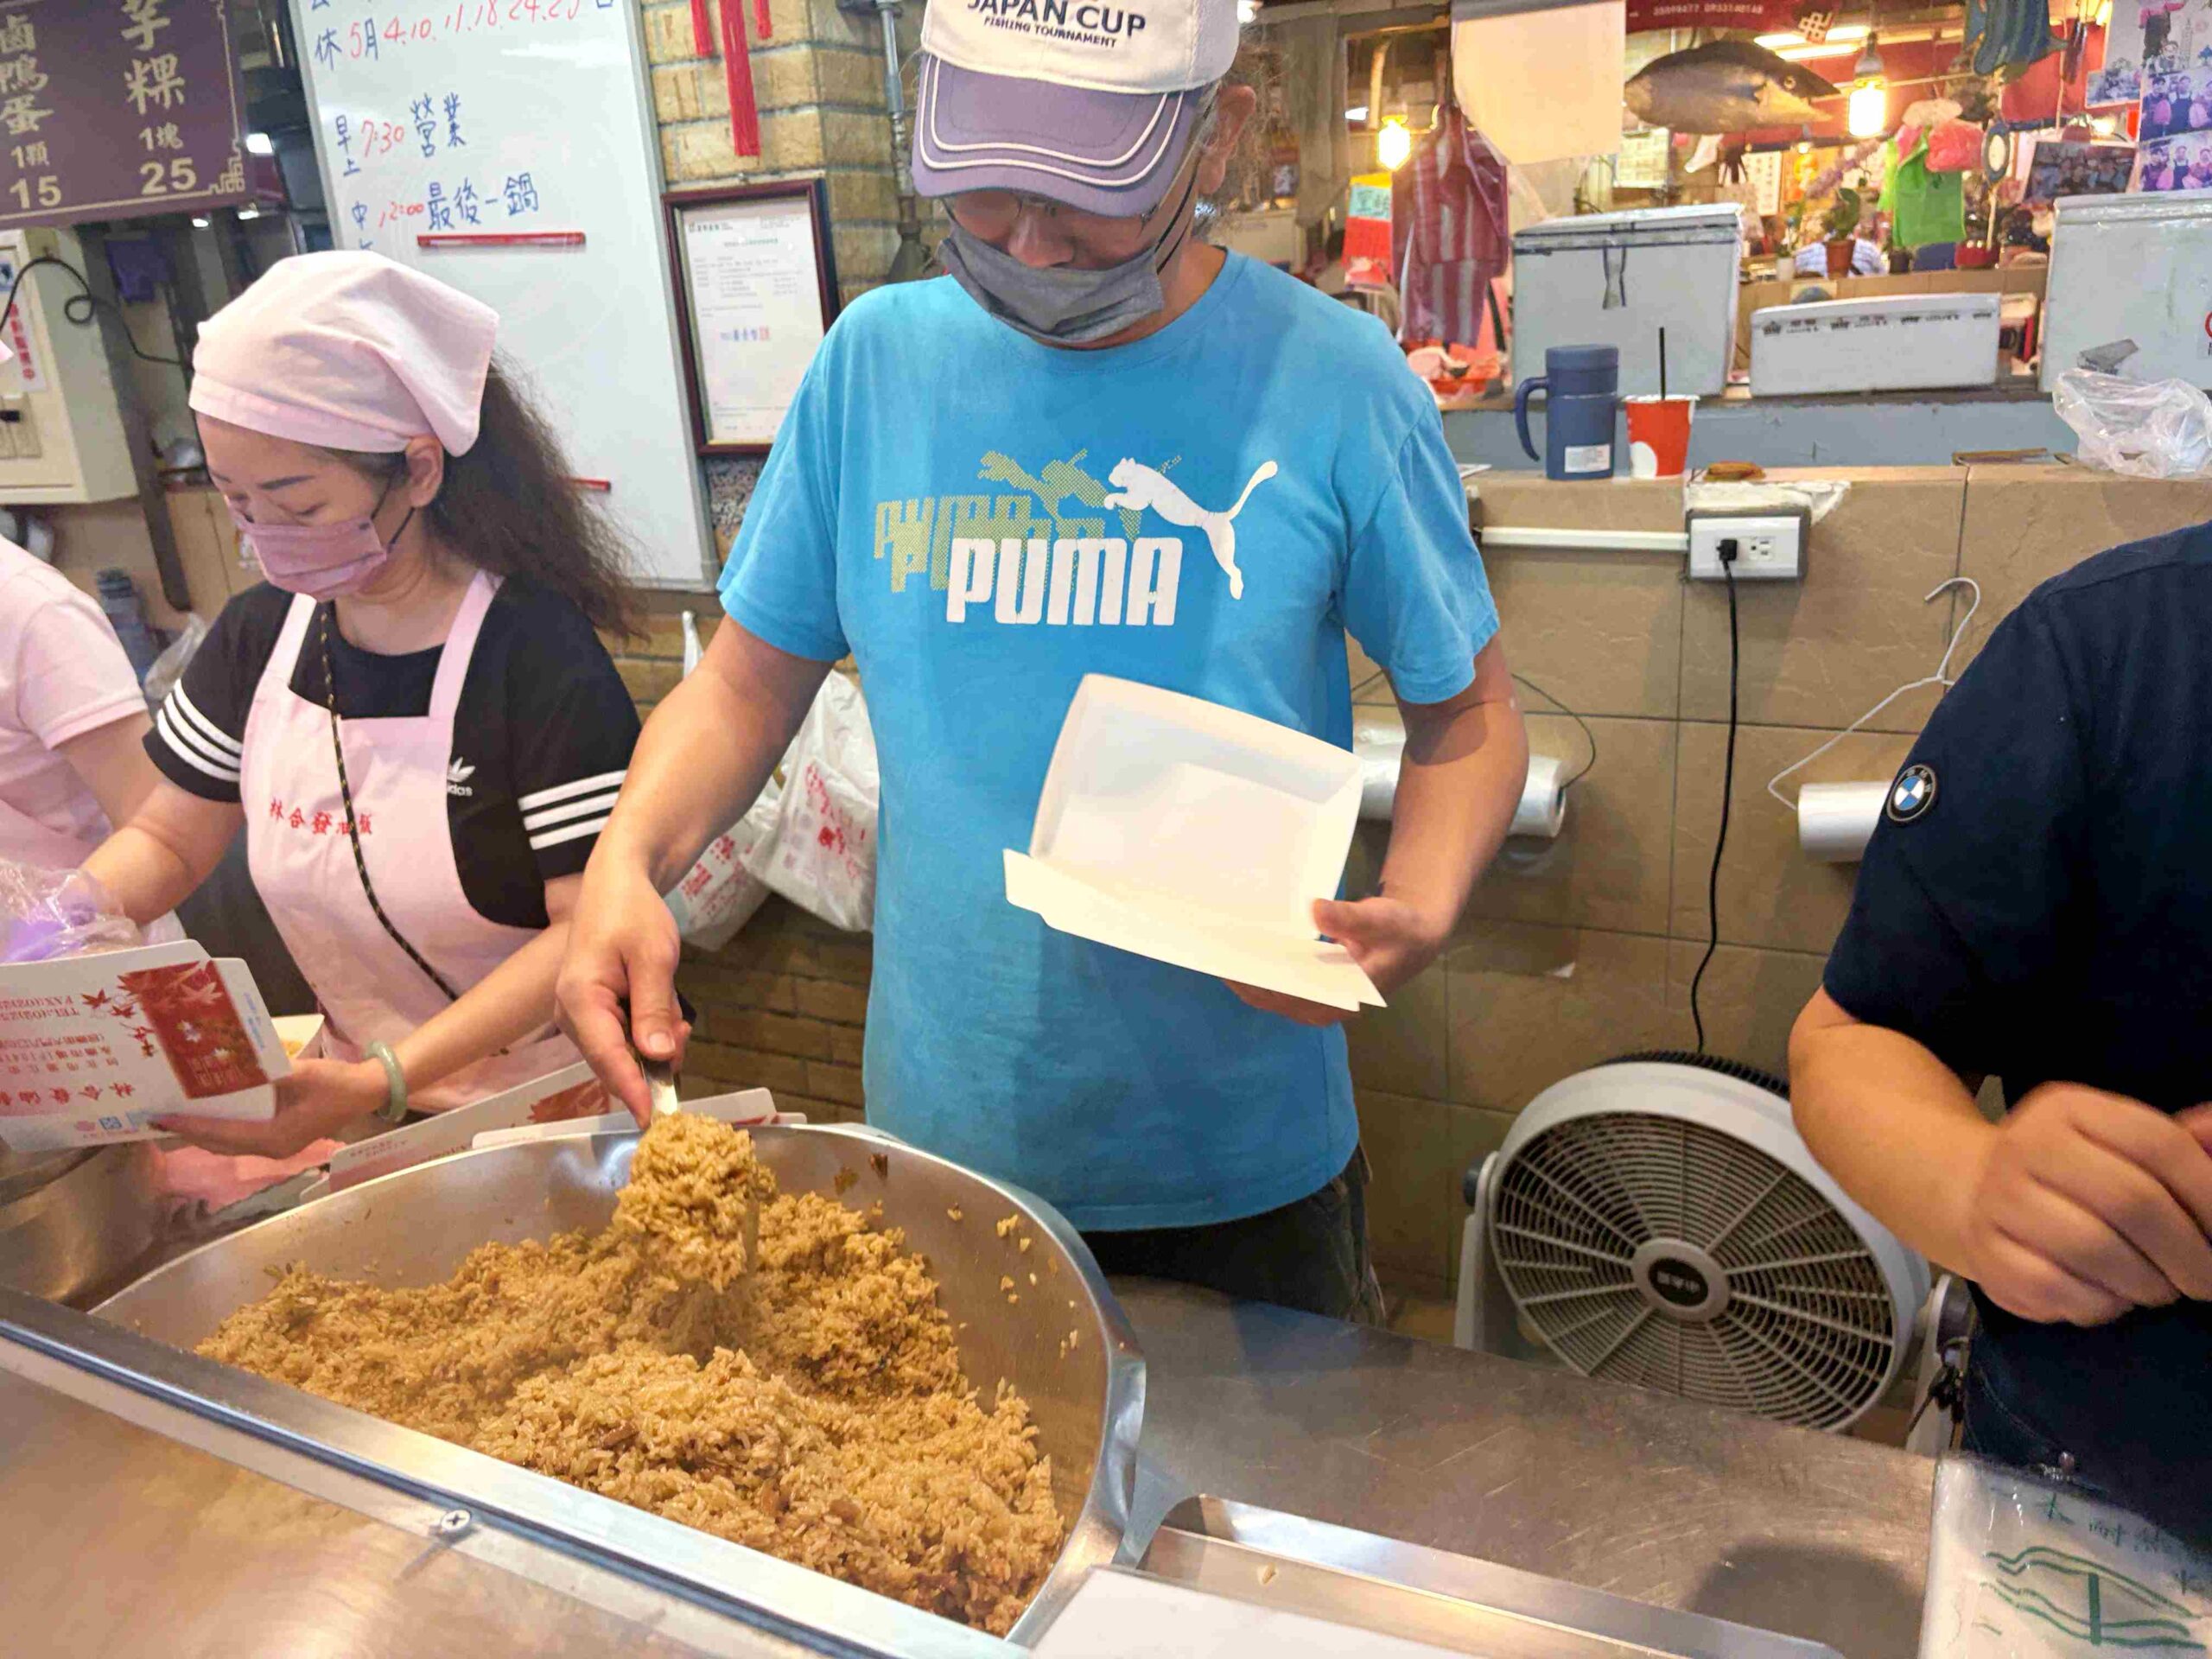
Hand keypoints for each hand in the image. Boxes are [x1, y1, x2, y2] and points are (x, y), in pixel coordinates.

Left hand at [154, 1058, 384, 1158]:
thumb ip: (264, 1074)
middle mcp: (271, 1148)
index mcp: (274, 1136)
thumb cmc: (335, 1083)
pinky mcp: (280, 1138)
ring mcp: (276, 1146)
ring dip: (201, 1132)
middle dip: (188, 1131)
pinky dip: (219, 1129)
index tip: (162, 1116)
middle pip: (218, 1144)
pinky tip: (208, 1115)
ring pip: (227, 1144)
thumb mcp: (300, 1073)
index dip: (190, 1124)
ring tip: (175, 1117)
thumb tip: (228, 1070)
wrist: (366, 1091)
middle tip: (158, 1117)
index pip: (222, 1133)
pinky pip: (239, 1138)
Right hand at [555, 852, 687, 1127]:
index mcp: (579, 999)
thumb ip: (654, 1008)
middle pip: (614, 1061)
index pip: (606, 1058)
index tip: (652, 1120)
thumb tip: (657, 1056)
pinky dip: (647, 1033)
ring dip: (654, 1042)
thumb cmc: (633, 914)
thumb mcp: (653, 957)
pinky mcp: (590, 1014)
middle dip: (654, 1058)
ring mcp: (577, 1015)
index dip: (632, 1090)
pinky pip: (621, 1039)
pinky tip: (663, 1010)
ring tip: (673, 1010)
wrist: (617, 884)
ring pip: (621, 1052)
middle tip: (682, 1031)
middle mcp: (569, 1014)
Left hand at [1227, 894, 1446, 1028]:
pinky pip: (1272, 985)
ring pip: (1266, 994)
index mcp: (1340, 997)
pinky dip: (1253, 971)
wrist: (1413, 939)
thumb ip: (1348, 917)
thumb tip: (1316, 909)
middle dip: (1239, 974)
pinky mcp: (1307, 990)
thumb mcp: (1379, 919)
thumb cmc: (1399, 931)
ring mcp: (1312, 1002)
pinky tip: (1236, 950)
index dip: (1256, 977)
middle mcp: (1321, 1007)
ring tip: (1215, 948)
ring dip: (1242, 974)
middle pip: (1269, 996)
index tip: (1230, 956)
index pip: (1286, 993)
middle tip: (1211, 947)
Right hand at [1953, 1082, 2211, 1326]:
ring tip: (2158, 1288)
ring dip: (2145, 1283)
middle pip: (2130, 1199)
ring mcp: (1999, 1198)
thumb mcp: (2122, 1144)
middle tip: (2206, 1281)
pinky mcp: (1985, 1251)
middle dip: (2186, 1252)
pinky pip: (2055, 1287)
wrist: (1975, 1191)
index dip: (2208, 1193)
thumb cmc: (2072, 1173)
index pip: (2157, 1143)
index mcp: (2070, 1109)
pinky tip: (2110, 1296)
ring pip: (2093, 1248)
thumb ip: (2182, 1144)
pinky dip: (2099, 1303)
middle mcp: (2027, 1144)